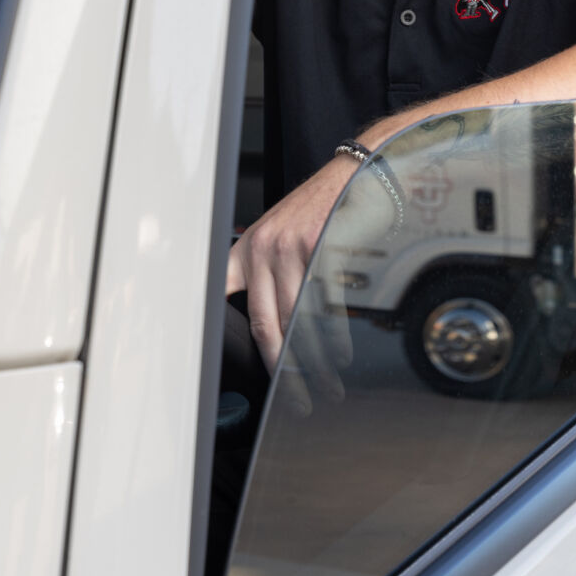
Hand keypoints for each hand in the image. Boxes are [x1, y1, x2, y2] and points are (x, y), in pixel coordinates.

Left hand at [226, 153, 357, 370]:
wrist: (350, 176)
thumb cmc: (315, 211)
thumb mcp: (276, 235)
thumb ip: (264, 274)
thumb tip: (270, 328)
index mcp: (245, 251)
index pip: (224, 298)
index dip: (226, 333)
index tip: (233, 368)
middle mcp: (262, 250)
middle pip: (266, 324)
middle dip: (283, 370)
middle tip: (296, 399)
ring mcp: (291, 248)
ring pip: (297, 320)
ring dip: (314, 362)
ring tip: (326, 386)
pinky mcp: (321, 247)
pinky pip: (325, 303)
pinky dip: (334, 336)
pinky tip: (340, 355)